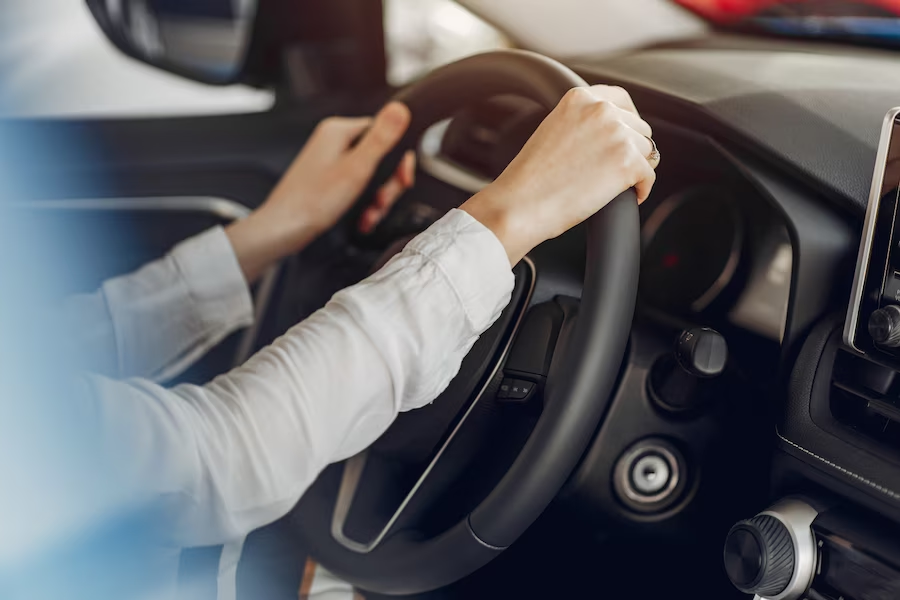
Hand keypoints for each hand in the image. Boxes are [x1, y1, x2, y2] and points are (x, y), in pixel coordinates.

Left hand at [226, 102, 414, 280]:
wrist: (284, 228)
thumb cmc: (312, 202)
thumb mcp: (357, 168)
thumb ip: (381, 138)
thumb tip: (400, 108)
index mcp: (339, 131)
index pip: (385, 133)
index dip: (398, 160)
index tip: (402, 180)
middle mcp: (334, 142)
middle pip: (379, 157)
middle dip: (387, 184)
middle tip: (382, 201)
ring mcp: (330, 160)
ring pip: (371, 175)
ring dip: (377, 198)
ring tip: (371, 214)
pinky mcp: (328, 179)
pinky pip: (357, 186)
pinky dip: (364, 204)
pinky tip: (363, 217)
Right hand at [461, 85, 656, 264]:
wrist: (520, 204)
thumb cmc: (530, 179)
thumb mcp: (553, 131)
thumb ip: (581, 123)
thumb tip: (612, 133)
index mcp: (579, 98)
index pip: (621, 99)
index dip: (627, 121)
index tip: (625, 137)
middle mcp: (600, 109)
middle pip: (639, 127)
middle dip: (631, 148)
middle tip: (614, 170)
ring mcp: (617, 134)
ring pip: (647, 151)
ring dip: (635, 168)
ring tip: (615, 185)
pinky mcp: (627, 162)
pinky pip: (649, 175)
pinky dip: (641, 189)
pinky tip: (627, 196)